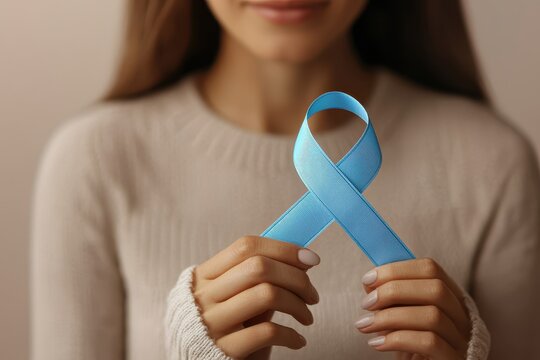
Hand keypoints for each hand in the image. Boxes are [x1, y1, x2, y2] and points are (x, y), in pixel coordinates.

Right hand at [193, 235, 320, 358]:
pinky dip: (291, 334)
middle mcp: (205, 295)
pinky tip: (297, 340)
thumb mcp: (235, 297)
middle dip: (296, 278)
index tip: (310, 258)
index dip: (283, 248)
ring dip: (297, 305)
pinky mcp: (224, 349)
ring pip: (267, 294)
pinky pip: (268, 332)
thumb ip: (259, 278)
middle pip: (259, 267)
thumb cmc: (228, 326)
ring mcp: (212, 322)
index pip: (247, 246)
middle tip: (312, 295)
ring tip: (306, 317)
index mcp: (206, 274)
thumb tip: (302, 258)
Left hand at [355, 258, 470, 358]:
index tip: (367, 280)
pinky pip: (429, 343)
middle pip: (435, 289)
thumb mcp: (401, 315)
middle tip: (366, 303)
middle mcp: (462, 315)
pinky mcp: (454, 359)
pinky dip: (397, 339)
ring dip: (390, 316)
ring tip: (365, 325)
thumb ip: (392, 297)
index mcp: (450, 296)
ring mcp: (461, 339)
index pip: (430, 269)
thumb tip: (370, 283)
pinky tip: (377, 343)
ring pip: (432, 316)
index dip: (396, 270)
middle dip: (393, 290)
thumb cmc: (411, 343)